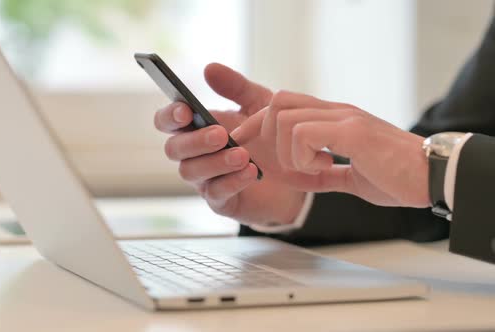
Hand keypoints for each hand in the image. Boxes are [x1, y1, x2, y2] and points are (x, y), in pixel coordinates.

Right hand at [154, 64, 307, 226]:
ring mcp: (205, 179)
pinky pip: (215, 193)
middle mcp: (194, 154)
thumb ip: (236, 87)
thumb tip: (209, 68)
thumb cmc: (270, 134)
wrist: (297, 171)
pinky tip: (251, 172)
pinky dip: (231, 181)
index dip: (169, 116)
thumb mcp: (258, 104)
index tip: (186, 110)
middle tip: (220, 134)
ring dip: (214, 162)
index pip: (167, 121)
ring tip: (242, 155)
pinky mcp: (221, 201)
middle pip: (174, 149)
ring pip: (191, 172)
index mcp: (196, 127)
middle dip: (194, 141)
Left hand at [232, 90, 429, 207]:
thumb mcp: (351, 176)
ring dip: (287, 152)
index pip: (283, 104)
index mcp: (335, 118)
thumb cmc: (396, 176)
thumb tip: (302, 178)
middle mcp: (337, 111)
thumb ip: (326, 174)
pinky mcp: (353, 132)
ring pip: (285, 118)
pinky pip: (304, 134)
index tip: (243, 143)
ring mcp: (345, 118)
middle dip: (263, 134)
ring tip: (313, 168)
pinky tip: (322, 168)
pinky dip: (302, 157)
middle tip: (279, 163)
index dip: (256, 123)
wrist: (431, 177)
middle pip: (277, 103)